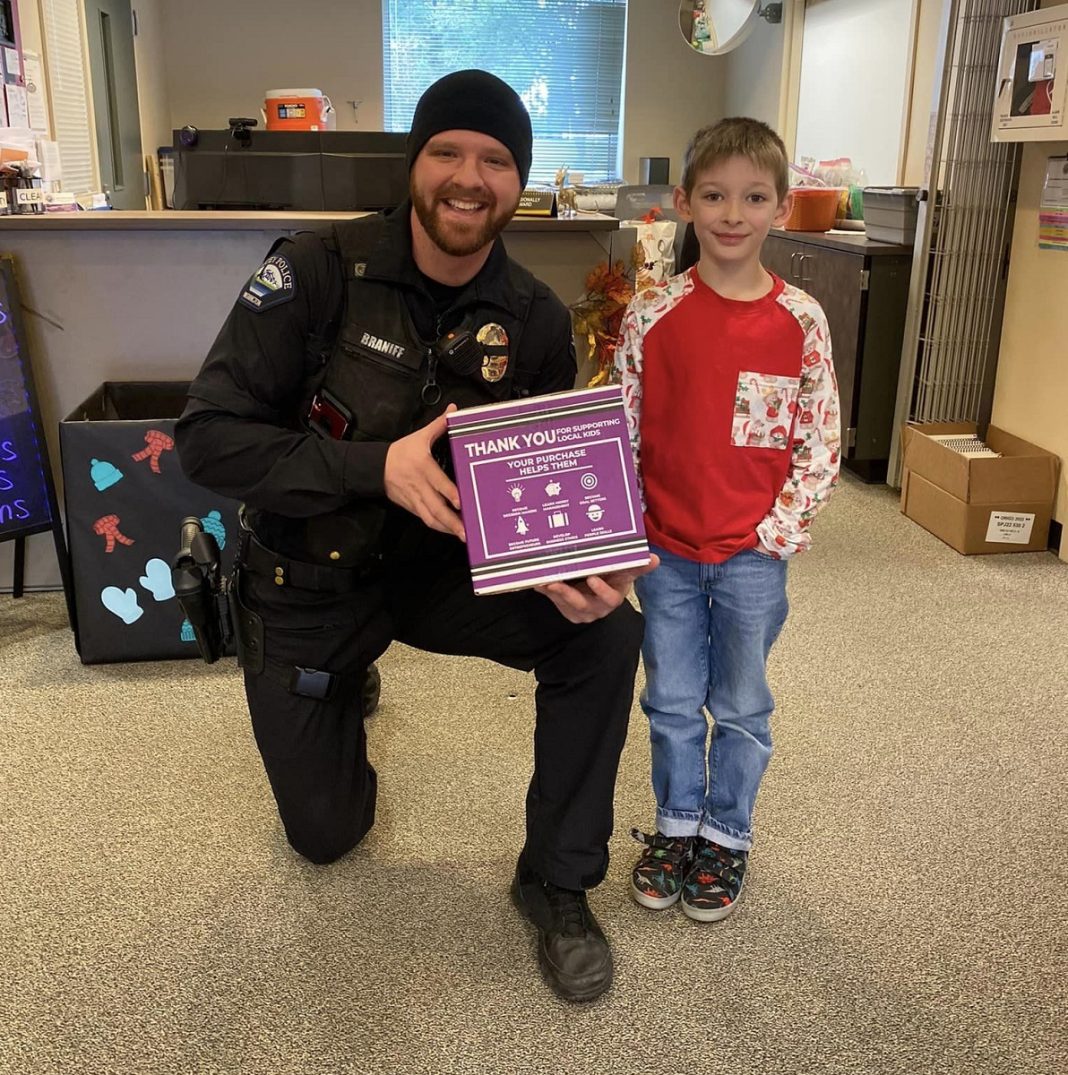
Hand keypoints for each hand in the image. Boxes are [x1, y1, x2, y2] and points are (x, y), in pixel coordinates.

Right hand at [384, 406, 465, 540]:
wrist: (374, 468)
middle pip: (435, 507)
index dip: (449, 493)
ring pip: (431, 517)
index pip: (437, 482)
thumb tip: (454, 410)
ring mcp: (415, 498)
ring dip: (447, 528)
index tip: (461, 502)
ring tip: (462, 536)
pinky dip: (439, 527)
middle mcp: (419, 485)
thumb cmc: (400, 452)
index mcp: (422, 466)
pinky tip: (451, 532)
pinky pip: (426, 519)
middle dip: (451, 521)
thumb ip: (439, 424)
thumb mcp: (419, 436)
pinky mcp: (411, 506)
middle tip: (466, 530)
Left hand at [533, 554, 658, 623]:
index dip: (601, 590)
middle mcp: (596, 608)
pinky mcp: (564, 608)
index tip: (593, 578)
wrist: (598, 590)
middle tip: (555, 582)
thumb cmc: (613, 579)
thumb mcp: (624, 573)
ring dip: (552, 592)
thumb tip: (654, 559)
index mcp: (612, 597)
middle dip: (567, 594)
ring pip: (563, 603)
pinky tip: (535, 580)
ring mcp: (579, 610)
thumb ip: (637, 566)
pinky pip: (553, 601)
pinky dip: (544, 590)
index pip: (610, 598)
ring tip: (541, 579)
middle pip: (581, 604)